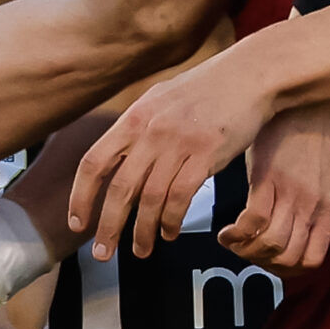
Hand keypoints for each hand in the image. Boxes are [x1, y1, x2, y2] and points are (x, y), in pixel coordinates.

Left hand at [70, 51, 278, 261]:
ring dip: (143, 231)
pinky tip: (170, 232)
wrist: (251, 74)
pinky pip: (181, 198)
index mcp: (134, 118)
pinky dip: (172, 221)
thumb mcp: (162, 99)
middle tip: (103, 253)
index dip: (81, 197)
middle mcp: (151, 131)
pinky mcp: (207, 155)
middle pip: (120, 189)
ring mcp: (179, 143)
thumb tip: (118, 155)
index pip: (94, 163)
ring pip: (151, 199)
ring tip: (142, 250)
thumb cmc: (209, 88)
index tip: (78, 223)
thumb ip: (139, 127)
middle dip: (108, 227)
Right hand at [221, 102, 329, 272]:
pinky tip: (227, 231)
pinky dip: (237, 235)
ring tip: (233, 241)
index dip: (287, 270)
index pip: (313, 259)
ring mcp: (293, 195)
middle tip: (244, 252)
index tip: (267, 262)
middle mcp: (314, 206)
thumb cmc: (307, 137)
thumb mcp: (321, 178)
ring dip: (246, 252)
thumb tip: (290, 232)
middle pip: (289, 258)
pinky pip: (253, 223)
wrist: (303, 103)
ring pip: (270, 246)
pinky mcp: (269, 180)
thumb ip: (310, 206)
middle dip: (261, 263)